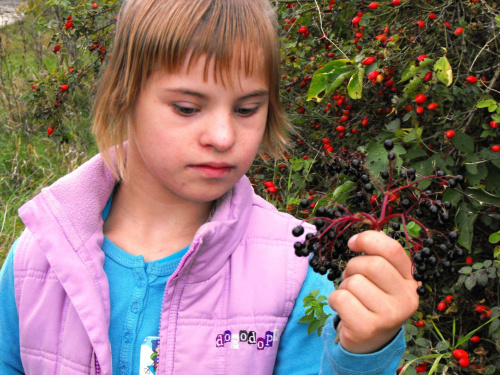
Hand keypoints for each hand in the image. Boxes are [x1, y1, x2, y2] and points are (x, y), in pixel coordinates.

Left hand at [328, 230, 418, 353]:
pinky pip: (341, 298)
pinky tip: (344, 309)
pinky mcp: (368, 328)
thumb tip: (361, 238)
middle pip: (372, 265)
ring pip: (354, 282)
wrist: (369, 341)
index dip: (369, 240)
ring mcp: (389, 316)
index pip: (393, 249)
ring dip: (344, 286)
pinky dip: (334, 299)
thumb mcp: (382, 280)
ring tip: (351, 297)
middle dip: (353, 266)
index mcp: (411, 281)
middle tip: (351, 277)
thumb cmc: (372, 301)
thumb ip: (378, 257)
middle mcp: (407, 299)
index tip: (352, 243)